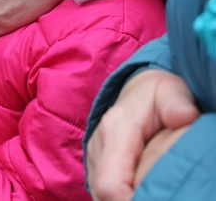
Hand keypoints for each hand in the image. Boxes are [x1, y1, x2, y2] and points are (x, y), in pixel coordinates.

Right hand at [86, 69, 198, 199]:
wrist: (135, 91)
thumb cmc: (157, 94)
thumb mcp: (170, 91)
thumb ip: (176, 103)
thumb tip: (186, 117)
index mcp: (115, 131)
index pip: (109, 183)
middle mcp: (98, 148)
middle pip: (103, 196)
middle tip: (161, 198)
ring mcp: (94, 160)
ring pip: (101, 196)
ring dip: (124, 200)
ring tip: (155, 195)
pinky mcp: (96, 169)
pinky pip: (103, 193)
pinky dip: (122, 197)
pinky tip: (143, 193)